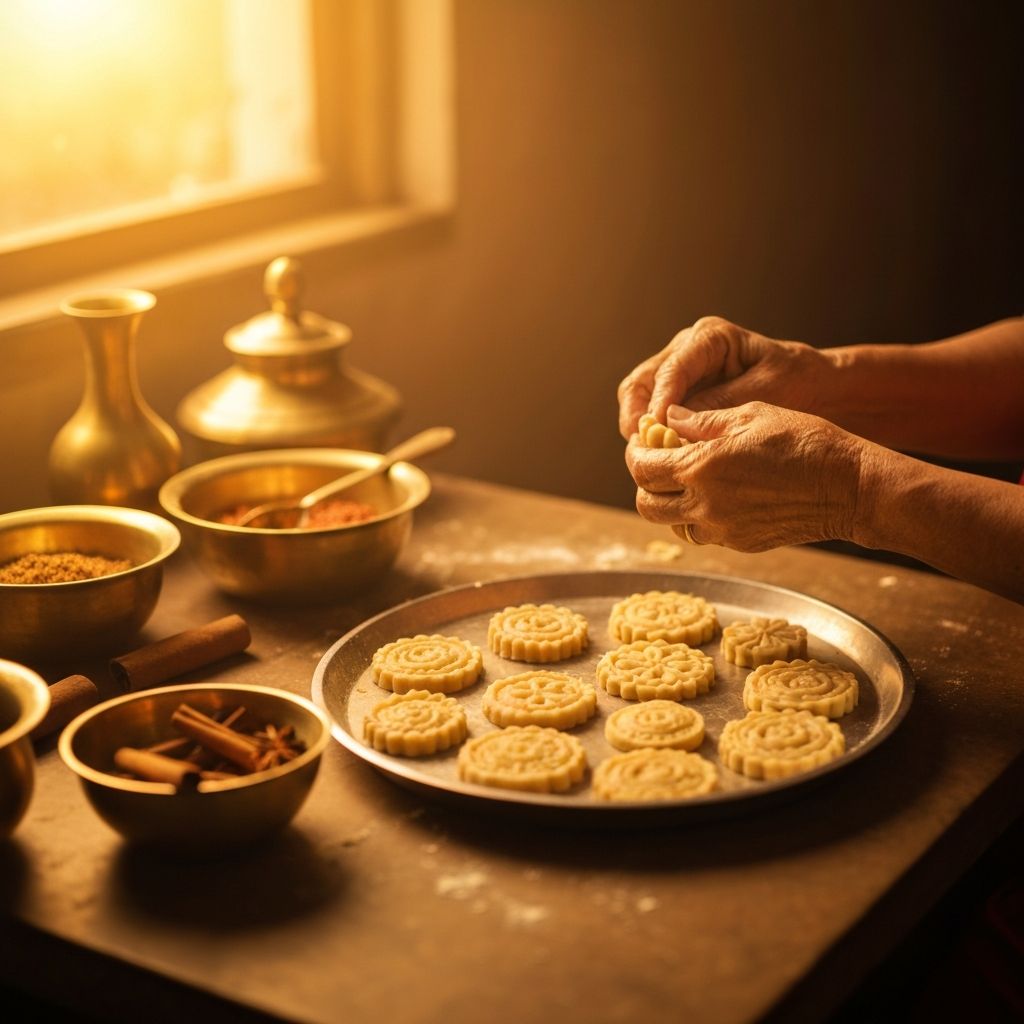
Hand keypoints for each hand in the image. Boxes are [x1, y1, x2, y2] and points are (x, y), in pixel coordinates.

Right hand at [617, 316, 832, 438]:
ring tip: (648, 455)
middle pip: (642, 380)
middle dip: (637, 414)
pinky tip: (661, 456)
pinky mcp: (678, 395)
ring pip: (638, 397)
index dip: (661, 401)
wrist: (813, 387)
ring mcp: (679, 372)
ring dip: (638, 427)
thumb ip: (722, 404)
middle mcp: (686, 350)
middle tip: (642, 447)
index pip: (672, 369)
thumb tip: (676, 423)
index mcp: (710, 338)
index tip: (658, 431)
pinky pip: (651, 414)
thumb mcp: (766, 391)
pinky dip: (651, 435)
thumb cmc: (796, 382)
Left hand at [625, 402, 864, 550]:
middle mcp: (705, 505)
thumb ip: (702, 420)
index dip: (635, 453)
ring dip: (668, 503)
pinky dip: (696, 516)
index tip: (640, 442)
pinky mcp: (740, 543)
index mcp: (701, 469)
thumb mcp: (751, 415)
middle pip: (646, 504)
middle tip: (656, 463)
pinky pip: (702, 533)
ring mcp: (722, 529)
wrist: (848, 487)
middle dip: (644, 483)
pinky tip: (714, 495)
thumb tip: (669, 418)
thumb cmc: (804, 441)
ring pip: (671, 523)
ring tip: (684, 480)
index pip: (642, 468)